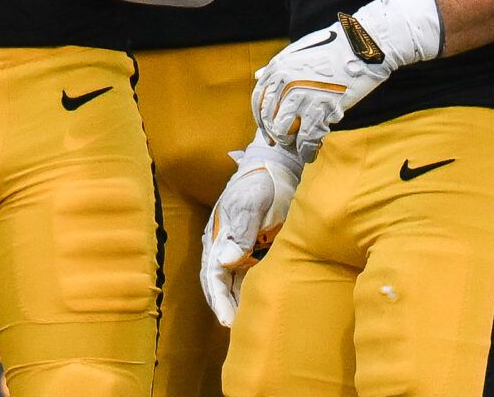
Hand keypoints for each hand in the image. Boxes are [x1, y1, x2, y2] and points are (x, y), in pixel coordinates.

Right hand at [200, 137, 302, 326]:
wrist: (279, 164)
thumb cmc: (261, 182)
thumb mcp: (251, 203)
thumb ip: (241, 231)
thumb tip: (227, 261)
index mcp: (217, 238)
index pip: (214, 277)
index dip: (219, 300)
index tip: (227, 321)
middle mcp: (226, 246)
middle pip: (223, 284)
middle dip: (228, 307)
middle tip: (239, 330)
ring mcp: (243, 246)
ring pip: (238, 281)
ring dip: (241, 300)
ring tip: (251, 321)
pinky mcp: (260, 244)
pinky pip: (254, 271)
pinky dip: (255, 287)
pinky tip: (265, 298)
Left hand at [252, 0, 442, 160]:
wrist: (364, 46)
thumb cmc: (334, 46)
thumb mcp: (298, 50)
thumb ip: (277, 66)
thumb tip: (257, 75)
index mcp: (277, 68)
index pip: (259, 103)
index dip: (262, 122)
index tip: (268, 133)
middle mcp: (285, 82)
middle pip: (271, 120)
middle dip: (277, 135)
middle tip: (286, 143)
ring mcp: (303, 95)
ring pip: (286, 131)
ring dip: (291, 143)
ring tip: (299, 148)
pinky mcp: (322, 106)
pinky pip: (308, 137)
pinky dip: (308, 150)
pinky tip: (310, 154)